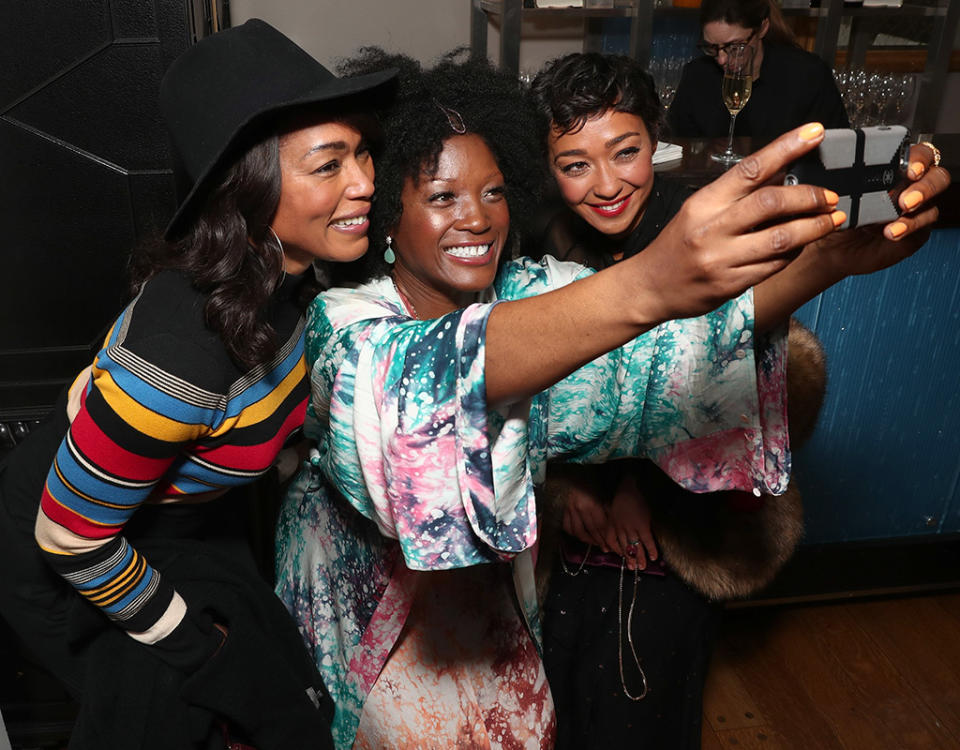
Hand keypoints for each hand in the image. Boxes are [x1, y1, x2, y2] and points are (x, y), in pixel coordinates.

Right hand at [558, 466, 608, 548]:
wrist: (569, 472)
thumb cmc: (587, 479)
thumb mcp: (600, 490)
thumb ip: (606, 506)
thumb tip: (613, 522)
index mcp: (591, 503)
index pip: (602, 525)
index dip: (608, 535)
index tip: (614, 543)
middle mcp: (580, 509)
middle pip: (592, 530)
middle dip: (601, 541)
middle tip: (607, 548)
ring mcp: (569, 511)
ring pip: (579, 531)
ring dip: (588, 540)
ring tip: (595, 544)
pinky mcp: (561, 511)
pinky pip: (567, 527)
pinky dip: (574, 533)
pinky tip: (581, 536)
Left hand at [603, 472, 657, 570]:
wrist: (632, 484)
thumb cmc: (623, 492)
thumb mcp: (612, 505)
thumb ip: (611, 516)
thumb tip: (611, 523)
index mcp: (612, 522)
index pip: (611, 540)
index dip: (615, 549)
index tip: (620, 555)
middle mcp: (620, 527)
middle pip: (623, 546)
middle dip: (628, 558)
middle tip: (633, 568)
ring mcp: (631, 527)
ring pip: (634, 546)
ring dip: (639, 558)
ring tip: (643, 567)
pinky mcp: (642, 525)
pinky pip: (646, 541)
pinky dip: (651, 549)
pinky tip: (654, 557)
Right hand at [630, 123, 843, 323]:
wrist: (650, 287)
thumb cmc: (677, 245)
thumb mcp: (698, 211)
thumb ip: (736, 195)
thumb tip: (780, 172)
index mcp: (703, 203)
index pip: (750, 169)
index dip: (786, 148)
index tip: (815, 133)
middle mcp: (710, 229)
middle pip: (771, 202)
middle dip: (809, 197)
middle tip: (830, 196)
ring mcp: (720, 260)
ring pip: (780, 239)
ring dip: (814, 228)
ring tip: (832, 219)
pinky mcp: (730, 285)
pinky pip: (773, 266)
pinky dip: (795, 253)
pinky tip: (803, 245)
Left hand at [804, 142, 949, 276]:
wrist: (832, 249)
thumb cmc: (834, 216)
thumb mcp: (834, 195)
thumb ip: (841, 179)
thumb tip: (836, 170)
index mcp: (892, 168)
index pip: (917, 154)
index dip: (918, 159)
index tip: (909, 168)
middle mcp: (908, 184)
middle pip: (934, 175)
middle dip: (924, 185)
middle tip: (906, 198)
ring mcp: (915, 206)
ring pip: (933, 199)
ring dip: (920, 203)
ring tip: (902, 210)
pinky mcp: (918, 227)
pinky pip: (925, 221)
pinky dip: (910, 225)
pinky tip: (892, 231)